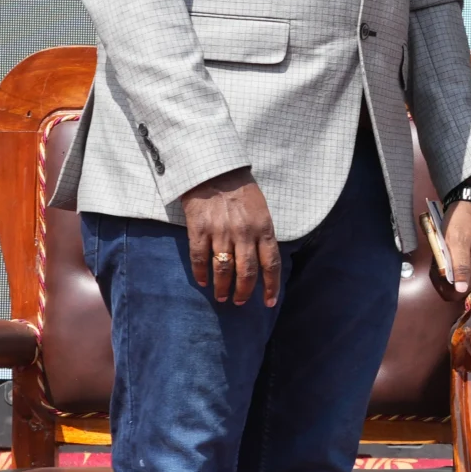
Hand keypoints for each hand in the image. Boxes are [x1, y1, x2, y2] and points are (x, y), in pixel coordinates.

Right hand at [183, 168, 280, 306]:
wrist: (214, 169)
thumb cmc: (241, 190)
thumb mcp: (262, 210)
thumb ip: (262, 234)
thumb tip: (263, 262)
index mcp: (263, 227)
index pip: (271, 264)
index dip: (271, 286)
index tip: (268, 302)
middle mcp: (244, 232)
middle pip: (247, 272)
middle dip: (244, 292)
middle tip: (239, 302)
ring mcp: (221, 231)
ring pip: (224, 269)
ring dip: (223, 287)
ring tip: (222, 297)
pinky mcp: (199, 229)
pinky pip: (200, 258)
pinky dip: (201, 273)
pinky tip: (202, 282)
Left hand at [441, 199, 470, 296]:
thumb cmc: (462, 222)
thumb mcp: (458, 243)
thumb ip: (460, 267)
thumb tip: (461, 290)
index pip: (458, 293)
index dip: (443, 286)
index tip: (435, 270)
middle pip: (457, 288)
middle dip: (443, 277)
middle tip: (437, 257)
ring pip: (456, 279)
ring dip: (444, 269)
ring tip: (441, 252)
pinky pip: (458, 270)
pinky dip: (448, 264)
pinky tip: (446, 252)